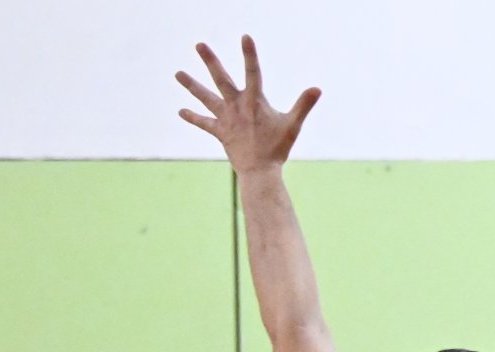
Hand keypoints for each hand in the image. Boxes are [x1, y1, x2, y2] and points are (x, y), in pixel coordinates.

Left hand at [177, 35, 320, 172]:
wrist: (259, 171)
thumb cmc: (277, 148)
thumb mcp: (293, 125)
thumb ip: (304, 105)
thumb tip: (317, 89)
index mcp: (254, 101)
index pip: (253, 72)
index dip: (249, 54)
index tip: (245, 37)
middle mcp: (237, 106)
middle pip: (221, 78)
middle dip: (210, 61)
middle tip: (199, 44)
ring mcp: (226, 118)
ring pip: (206, 97)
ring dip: (191, 85)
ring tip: (177, 73)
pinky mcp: (221, 132)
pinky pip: (204, 123)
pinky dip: (193, 117)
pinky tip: (181, 111)